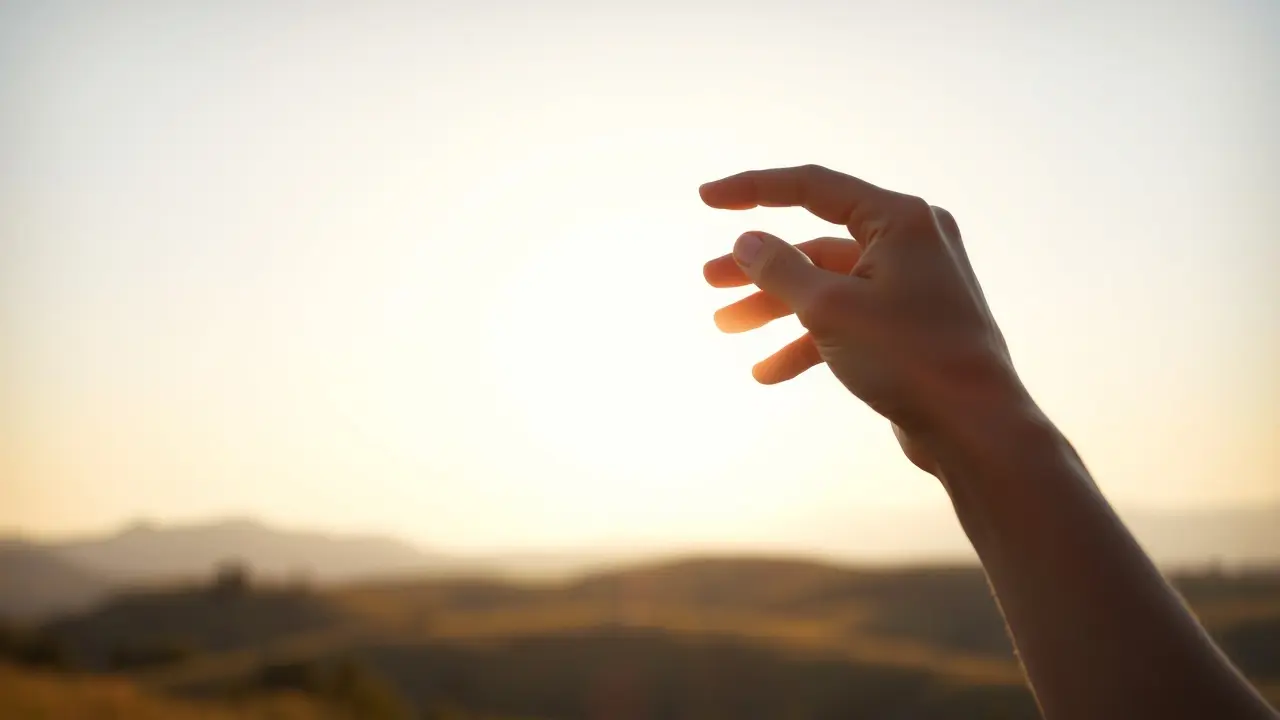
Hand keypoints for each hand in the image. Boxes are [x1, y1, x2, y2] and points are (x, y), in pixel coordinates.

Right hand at [701, 165, 1030, 473]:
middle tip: (711, 281)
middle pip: (815, 243)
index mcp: (899, 220)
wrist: (975, 428)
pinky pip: (848, 321)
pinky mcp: (909, 326)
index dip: (754, 189)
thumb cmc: (912, 359)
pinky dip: (809, 341)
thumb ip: (780, 269)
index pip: (813, 188)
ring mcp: (911, 286)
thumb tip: (747, 241)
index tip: (706, 198)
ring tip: (726, 326)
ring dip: (777, 307)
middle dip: (760, 266)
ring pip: (827, 286)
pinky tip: (768, 372)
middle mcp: (910, 243)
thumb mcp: (830, 309)